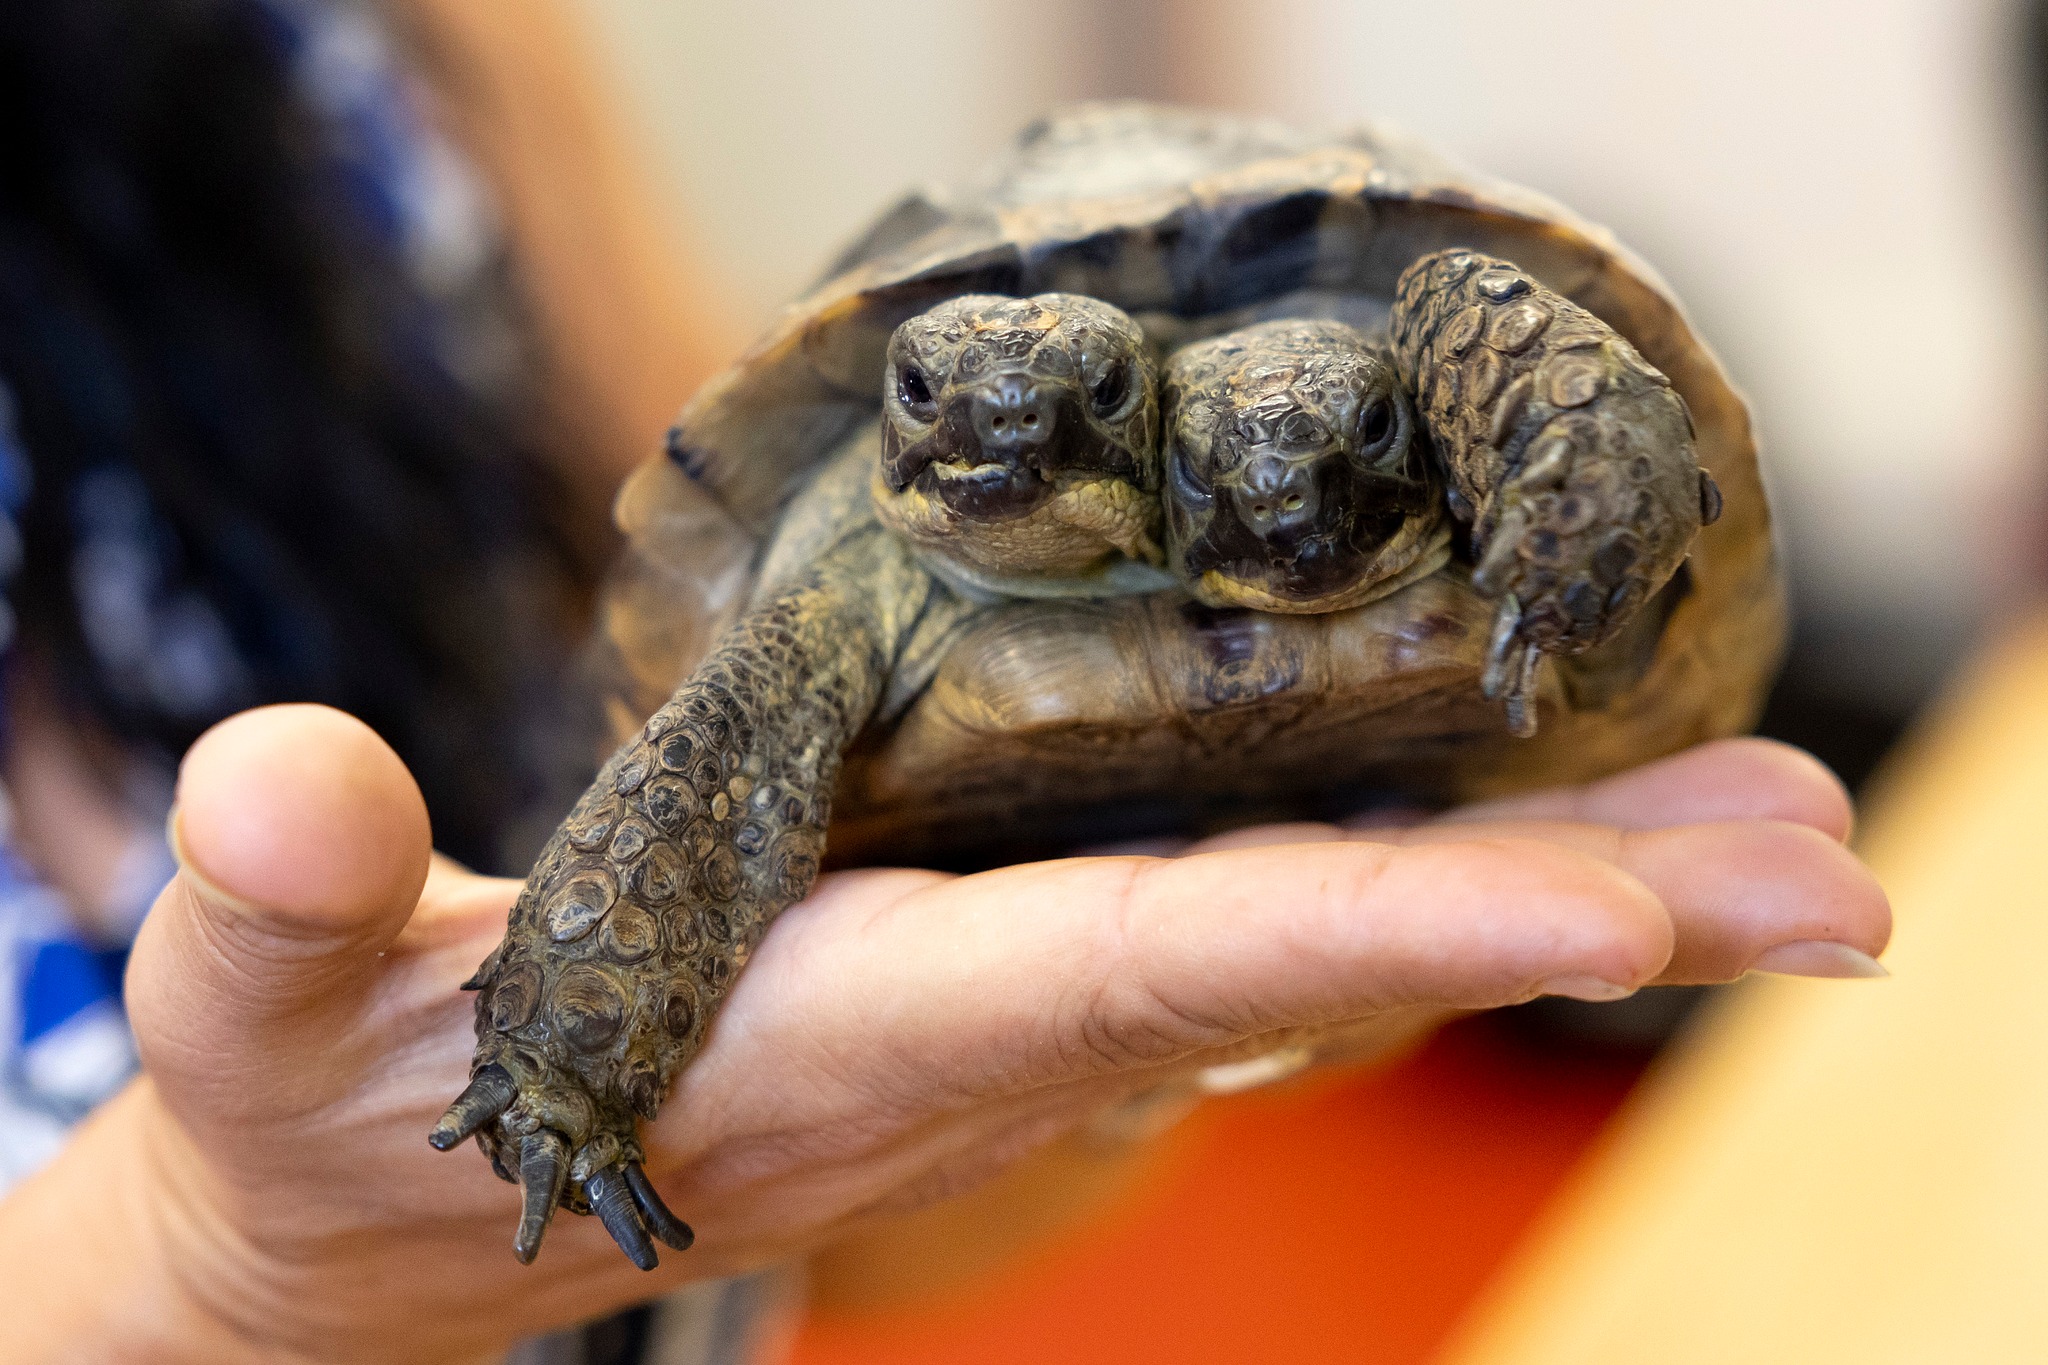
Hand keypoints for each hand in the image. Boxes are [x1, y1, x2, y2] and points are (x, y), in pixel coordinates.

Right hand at [0, 706, 1887, 1363]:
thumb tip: (273, 784)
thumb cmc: (342, 1103)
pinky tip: (1551, 847)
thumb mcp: (273, 1014)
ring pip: (1321, 948)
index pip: (1146, 973)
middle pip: (1316, 969)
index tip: (1611, 905)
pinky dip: (1421, 887)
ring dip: (1551, 897)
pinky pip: (1256, 929)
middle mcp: (978, 1037)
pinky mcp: (1003, 983)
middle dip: (1575, 926)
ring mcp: (1008, 1020)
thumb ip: (275, 914)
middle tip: (1830, 878)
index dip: (1375, 933)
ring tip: (1777, 839)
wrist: (389, 1198)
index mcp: (847, 1036)